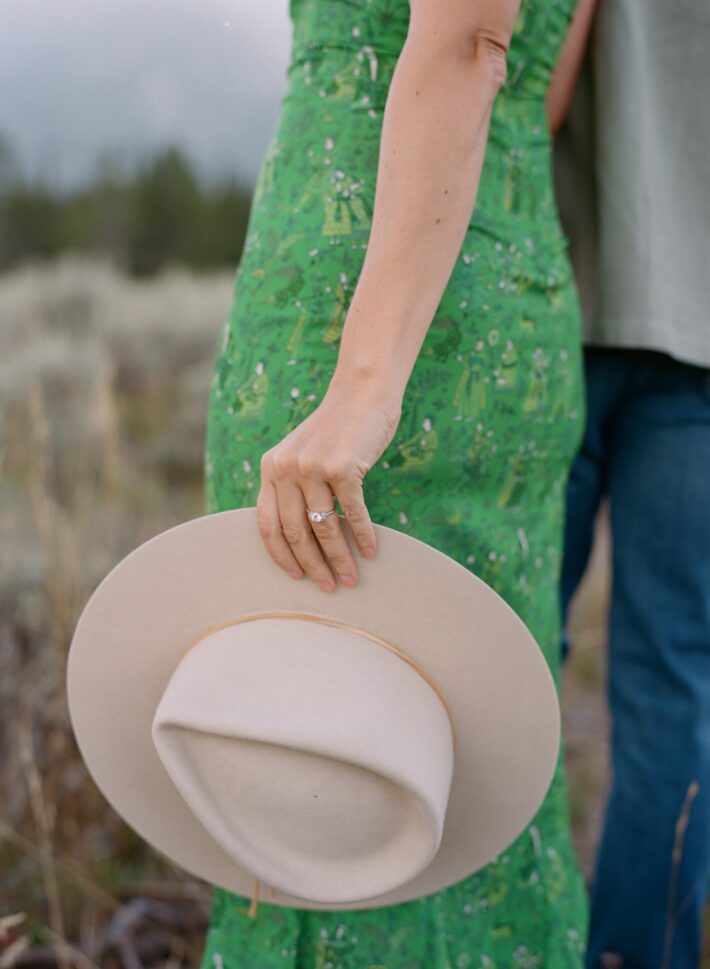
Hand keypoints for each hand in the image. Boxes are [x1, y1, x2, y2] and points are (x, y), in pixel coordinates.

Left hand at [256, 377, 401, 591]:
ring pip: (324, 527)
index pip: (267, 524)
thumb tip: (300, 541)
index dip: (281, 556)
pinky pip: (353, 513)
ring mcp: (313, 467)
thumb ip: (292, 487)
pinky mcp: (343, 467)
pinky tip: (372, 551)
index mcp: (270, 468)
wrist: (362, 394)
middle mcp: (285, 467)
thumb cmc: (336, 431)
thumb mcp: (301, 455)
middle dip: (312, 565)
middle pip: (295, 532)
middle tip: (328, 587)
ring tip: (351, 577)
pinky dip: (363, 535)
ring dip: (339, 558)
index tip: (296, 577)